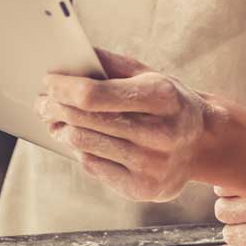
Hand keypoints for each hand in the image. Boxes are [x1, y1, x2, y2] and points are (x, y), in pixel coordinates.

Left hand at [39, 51, 219, 202]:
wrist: (204, 143)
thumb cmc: (168, 103)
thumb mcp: (151, 75)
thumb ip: (111, 64)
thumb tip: (70, 56)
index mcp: (162, 97)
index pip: (94, 96)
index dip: (63, 89)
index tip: (48, 82)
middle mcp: (160, 134)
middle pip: (85, 121)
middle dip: (56, 108)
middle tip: (42, 103)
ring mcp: (152, 165)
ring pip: (84, 145)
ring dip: (63, 130)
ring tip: (56, 120)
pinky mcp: (143, 188)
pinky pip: (93, 167)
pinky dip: (82, 151)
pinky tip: (82, 140)